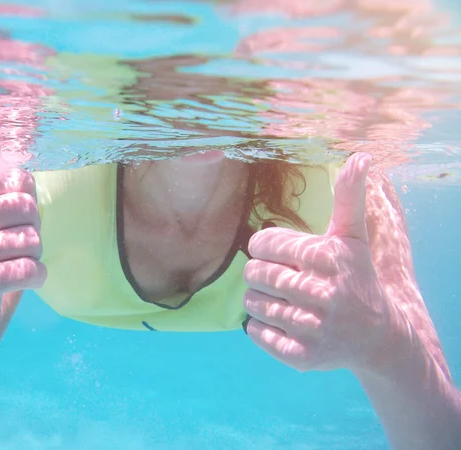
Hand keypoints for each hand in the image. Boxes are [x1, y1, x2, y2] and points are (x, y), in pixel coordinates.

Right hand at [0, 169, 46, 332]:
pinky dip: (38, 274)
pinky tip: (31, 277)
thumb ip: (10, 190)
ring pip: (29, 240)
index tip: (15, 218)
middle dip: (34, 226)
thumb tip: (27, 184)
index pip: (18, 181)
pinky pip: (24, 271)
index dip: (29, 201)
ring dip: (36, 253)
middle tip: (22, 241)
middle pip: (25, 208)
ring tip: (20, 260)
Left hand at [243, 153, 399, 372]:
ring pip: (252, 303)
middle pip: (254, 274)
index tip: (275, 253)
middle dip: (260, 274)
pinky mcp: (303, 356)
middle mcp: (323, 293)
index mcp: (329, 257)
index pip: (262, 244)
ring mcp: (313, 328)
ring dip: (258, 300)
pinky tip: (280, 321)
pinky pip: (256, 334)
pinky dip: (259, 327)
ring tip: (280, 299)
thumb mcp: (353, 237)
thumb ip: (349, 198)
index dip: (263, 247)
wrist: (376, 336)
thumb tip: (361, 157)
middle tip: (278, 278)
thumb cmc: (356, 277)